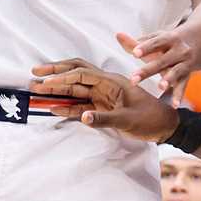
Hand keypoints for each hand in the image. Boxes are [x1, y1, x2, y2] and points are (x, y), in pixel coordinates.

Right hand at [30, 59, 177, 140]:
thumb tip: (81, 116)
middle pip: (76, 75)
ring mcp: (104, 96)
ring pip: (76, 89)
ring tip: (37, 91)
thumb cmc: (151, 119)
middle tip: (34, 75)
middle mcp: (106, 85)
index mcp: (112, 81)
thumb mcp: (128, 120)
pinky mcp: (104, 107)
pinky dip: (68, 106)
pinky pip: (82, 104)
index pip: (82, 74)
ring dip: (58, 90)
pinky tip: (53, 108)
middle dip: (55, 74)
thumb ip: (104, 118)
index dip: (62, 75)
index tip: (44, 79)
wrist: (166, 126)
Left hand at [117, 27, 200, 94]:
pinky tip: (175, 105)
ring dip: (168, 79)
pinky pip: (183, 85)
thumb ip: (137, 42)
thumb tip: (117, 35)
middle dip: (148, 70)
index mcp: (168, 38)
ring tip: (161, 87)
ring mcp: (184, 62)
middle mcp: (178, 50)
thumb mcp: (157, 39)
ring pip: (176, 72)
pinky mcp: (188, 74)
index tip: (134, 53)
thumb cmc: (171, 42)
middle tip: (134, 79)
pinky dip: (179, 95)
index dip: (145, 47)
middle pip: (161, 60)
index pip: (155, 42)